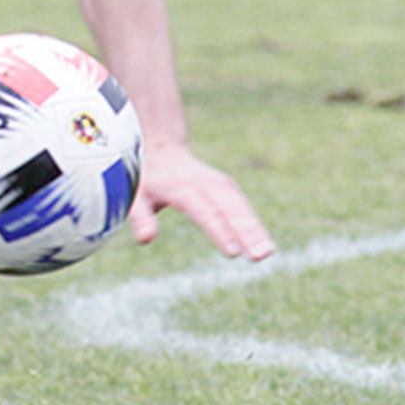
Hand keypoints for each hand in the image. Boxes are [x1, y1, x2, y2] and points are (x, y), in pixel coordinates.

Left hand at [130, 139, 274, 260]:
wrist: (161, 149)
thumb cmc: (146, 179)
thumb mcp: (135, 195)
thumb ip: (141, 216)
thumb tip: (146, 239)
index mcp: (180, 187)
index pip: (203, 210)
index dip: (219, 230)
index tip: (234, 252)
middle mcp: (202, 183)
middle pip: (228, 207)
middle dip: (246, 230)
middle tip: (261, 255)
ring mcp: (217, 183)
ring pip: (239, 205)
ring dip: (255, 228)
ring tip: (268, 252)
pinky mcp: (226, 187)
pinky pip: (242, 205)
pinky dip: (253, 222)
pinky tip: (264, 242)